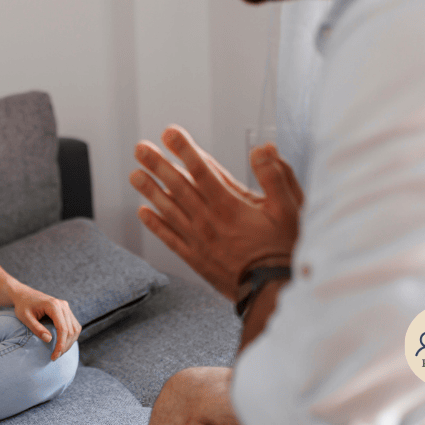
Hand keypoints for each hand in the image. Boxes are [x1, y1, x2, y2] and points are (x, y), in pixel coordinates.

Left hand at [10, 285, 80, 360]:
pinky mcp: (66, 311)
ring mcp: (66, 307)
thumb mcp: (25, 318)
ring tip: (59, 352)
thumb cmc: (23, 306)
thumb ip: (36, 328)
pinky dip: (70, 336)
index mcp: (53, 305)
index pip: (63, 328)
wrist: (24, 295)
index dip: (60, 344)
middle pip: (71, 330)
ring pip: (75, 329)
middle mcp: (63, 305)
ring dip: (69, 342)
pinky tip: (62, 344)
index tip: (54, 356)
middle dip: (65, 346)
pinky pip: (74, 326)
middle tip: (55, 357)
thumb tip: (49, 340)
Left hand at [130, 125, 302, 299]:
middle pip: (178, 187)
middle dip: (158, 164)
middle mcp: (209, 220)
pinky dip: (155, 225)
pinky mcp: (196, 258)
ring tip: (134, 174)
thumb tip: (262, 148)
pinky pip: (170, 238)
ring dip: (150, 190)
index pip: (202, 170)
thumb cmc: (284, 249)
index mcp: (230, 206)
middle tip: (140, 148)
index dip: (184, 150)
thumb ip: (276, 176)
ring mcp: (199, 240)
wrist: (273, 292)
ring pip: (169, 210)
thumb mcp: (290, 209)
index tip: (169, 132)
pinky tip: (143, 211)